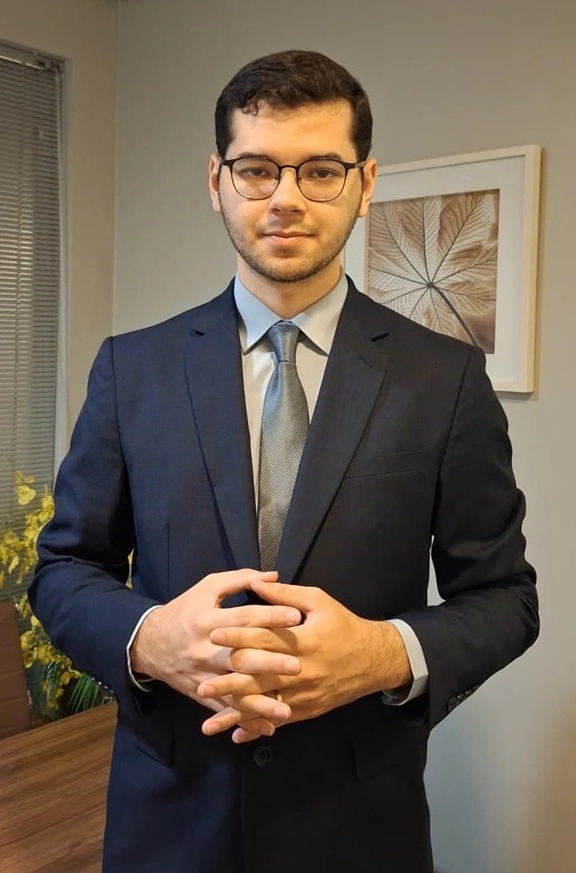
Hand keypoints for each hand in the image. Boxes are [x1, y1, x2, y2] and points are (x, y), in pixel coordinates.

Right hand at [130, 569, 301, 729]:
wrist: (149, 643)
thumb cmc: (186, 610)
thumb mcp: (208, 588)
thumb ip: (240, 580)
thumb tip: (273, 577)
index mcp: (207, 620)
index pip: (243, 618)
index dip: (269, 616)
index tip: (296, 617)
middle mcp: (204, 650)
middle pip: (240, 657)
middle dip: (269, 662)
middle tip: (297, 666)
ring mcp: (202, 675)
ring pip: (234, 690)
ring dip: (260, 703)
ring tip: (286, 710)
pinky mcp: (201, 694)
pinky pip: (225, 709)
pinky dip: (245, 720)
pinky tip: (268, 728)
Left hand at [198, 579, 411, 742]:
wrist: (373, 659)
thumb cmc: (343, 625)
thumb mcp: (318, 601)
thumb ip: (285, 594)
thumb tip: (256, 584)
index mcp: (302, 642)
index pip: (264, 639)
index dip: (237, 636)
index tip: (212, 635)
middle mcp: (300, 672)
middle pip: (259, 678)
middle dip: (229, 684)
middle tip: (202, 686)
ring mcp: (303, 695)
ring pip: (264, 706)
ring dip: (235, 714)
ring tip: (208, 723)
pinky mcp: (306, 710)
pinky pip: (276, 721)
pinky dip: (255, 729)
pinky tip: (235, 736)